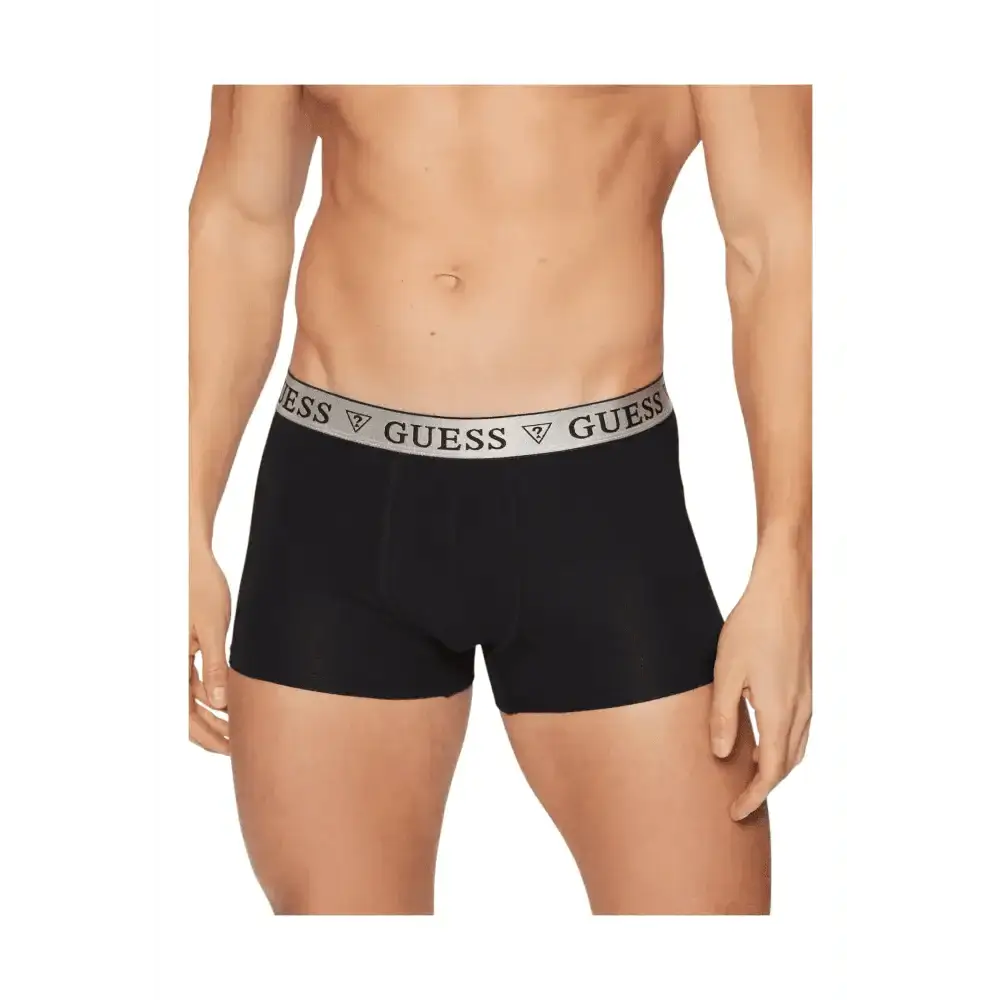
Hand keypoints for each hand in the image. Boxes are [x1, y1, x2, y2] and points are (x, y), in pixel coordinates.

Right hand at [189, 546, 231, 754]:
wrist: (189, 559)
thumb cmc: (200, 586)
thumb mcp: (212, 628)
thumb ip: (214, 667)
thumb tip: (219, 705)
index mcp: (169, 662)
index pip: (183, 713)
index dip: (205, 736)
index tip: (229, 748)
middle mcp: (168, 664)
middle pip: (185, 712)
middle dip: (209, 733)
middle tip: (237, 747)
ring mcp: (175, 658)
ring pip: (190, 699)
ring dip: (211, 716)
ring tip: (236, 729)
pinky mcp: (184, 650)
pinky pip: (193, 681)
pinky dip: (210, 695)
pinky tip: (229, 703)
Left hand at [710, 534, 811, 820]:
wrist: (781, 592)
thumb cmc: (751, 626)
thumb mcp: (725, 672)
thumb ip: (723, 716)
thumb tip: (723, 756)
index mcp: (780, 711)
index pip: (770, 771)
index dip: (753, 796)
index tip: (735, 812)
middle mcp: (800, 710)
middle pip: (787, 765)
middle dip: (765, 789)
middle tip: (740, 803)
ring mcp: (806, 697)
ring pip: (796, 748)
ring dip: (775, 769)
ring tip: (749, 779)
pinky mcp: (805, 685)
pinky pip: (799, 730)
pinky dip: (783, 747)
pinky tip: (763, 741)